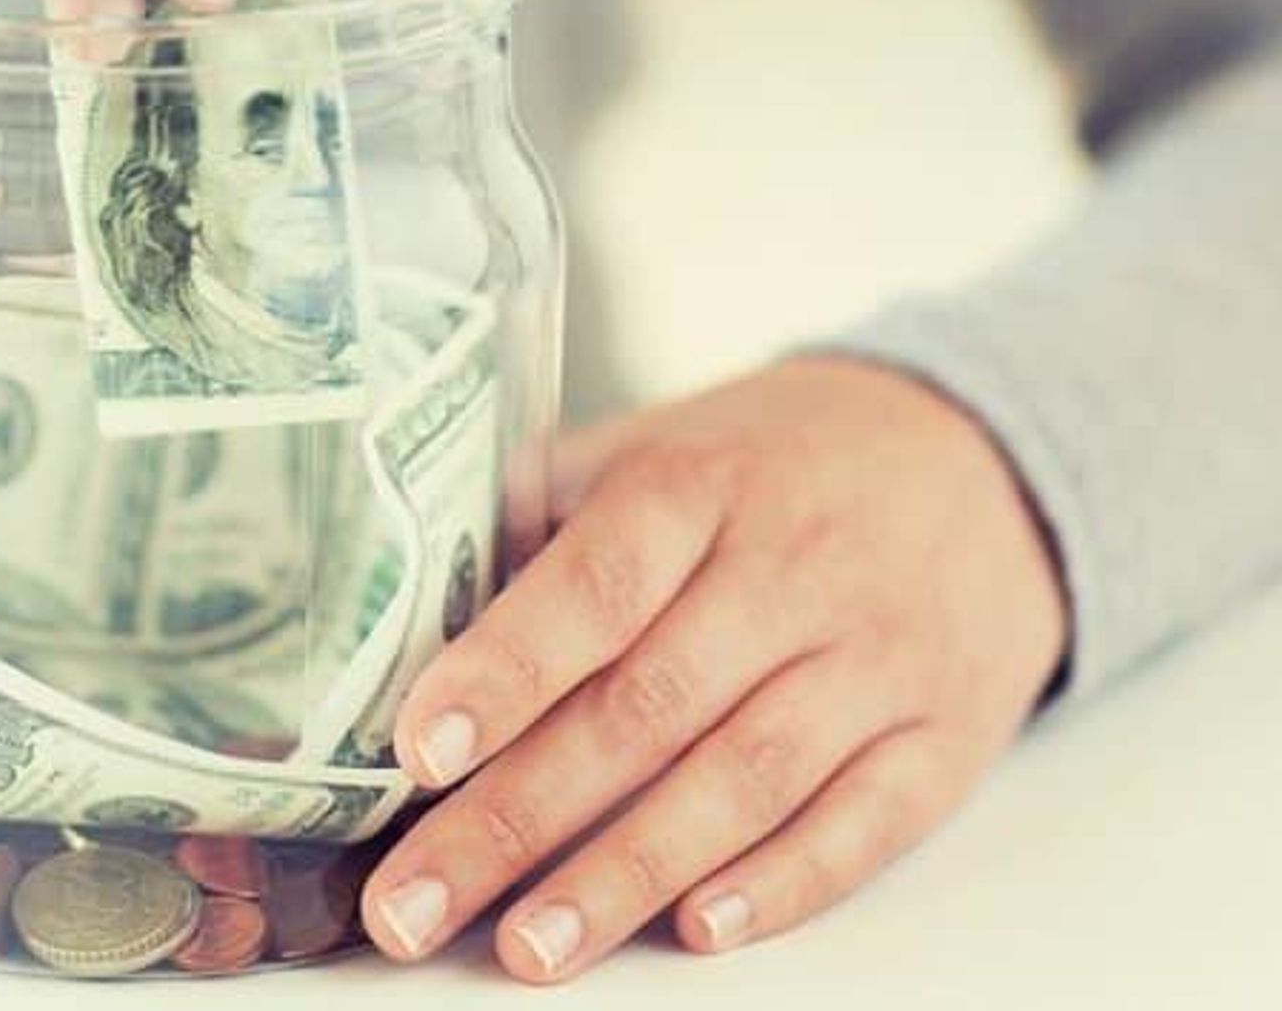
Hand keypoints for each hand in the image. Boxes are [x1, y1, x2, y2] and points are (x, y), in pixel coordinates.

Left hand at [362, 357, 1068, 981]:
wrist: (983, 461)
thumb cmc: (776, 462)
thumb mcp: (660, 442)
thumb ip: (540, 511)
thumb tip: (405, 600)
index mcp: (699, 485)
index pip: (596, 581)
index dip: (506, 669)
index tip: (419, 749)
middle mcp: (792, 572)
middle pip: (645, 708)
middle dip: (516, 817)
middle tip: (413, 900)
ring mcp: (877, 660)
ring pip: (743, 781)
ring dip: (627, 875)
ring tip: (530, 948)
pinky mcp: (944, 737)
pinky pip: (865, 824)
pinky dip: (782, 884)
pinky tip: (696, 931)